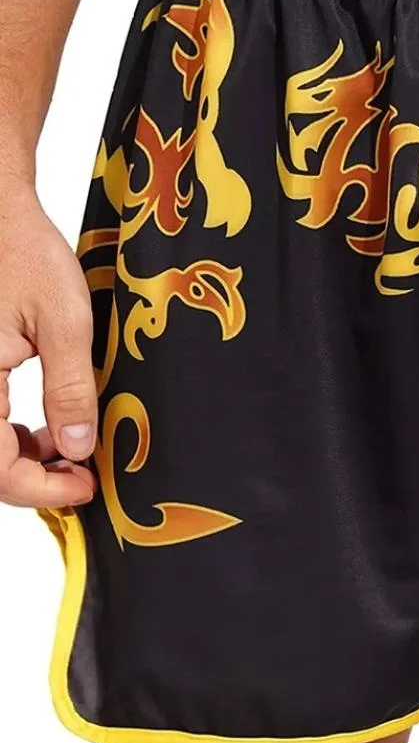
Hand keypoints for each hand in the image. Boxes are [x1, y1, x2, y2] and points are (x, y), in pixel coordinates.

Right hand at [0, 183, 95, 507]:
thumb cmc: (23, 253)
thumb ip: (70, 388)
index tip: (86, 488)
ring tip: (70, 446)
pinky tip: (43, 424)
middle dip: (35, 477)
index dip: (43, 490)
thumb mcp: (64, 322)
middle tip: (84, 472)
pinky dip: (8, 432)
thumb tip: (78, 447)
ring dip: (22, 456)